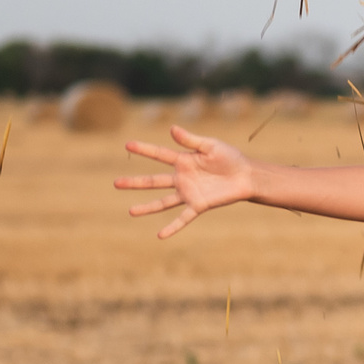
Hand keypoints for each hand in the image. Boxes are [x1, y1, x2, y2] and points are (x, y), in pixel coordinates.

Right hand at [115, 125, 255, 238]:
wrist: (247, 176)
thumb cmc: (230, 158)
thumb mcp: (210, 145)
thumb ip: (191, 140)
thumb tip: (171, 129)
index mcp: (183, 161)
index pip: (159, 154)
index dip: (144, 149)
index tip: (127, 144)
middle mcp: (182, 178)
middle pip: (153, 181)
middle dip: (135, 182)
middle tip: (116, 183)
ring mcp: (188, 193)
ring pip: (163, 202)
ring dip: (147, 207)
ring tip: (130, 211)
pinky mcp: (199, 205)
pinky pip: (183, 218)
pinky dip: (172, 227)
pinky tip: (160, 235)